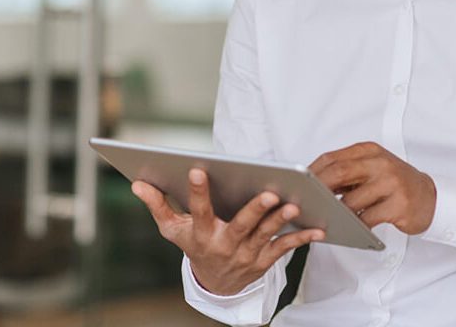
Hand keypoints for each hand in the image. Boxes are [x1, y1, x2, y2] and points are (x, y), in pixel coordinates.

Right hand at [131, 168, 324, 295]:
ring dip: (280, 221)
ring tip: (293, 204)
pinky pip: (285, 249)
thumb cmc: (194, 244)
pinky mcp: (265, 260)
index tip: (198, 169)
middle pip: (241, 225)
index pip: (199, 210)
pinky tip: (318, 228)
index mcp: (202, 233)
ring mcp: (247, 254)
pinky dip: (302, 239)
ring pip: (266, 235)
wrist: (215, 284)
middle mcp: (225, 244)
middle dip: (255, 209)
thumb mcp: (173, 228)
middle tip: (269, 192)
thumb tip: (137, 182)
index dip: (197, 192)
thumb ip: (157, 204)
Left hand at [309, 141, 435, 234]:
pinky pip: (368, 218)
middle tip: (304, 203)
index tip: (297, 184)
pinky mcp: (399, 205)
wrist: (430, 197)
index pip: (333, 158)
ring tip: (324, 219)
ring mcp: (391, 183)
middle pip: (339, 173)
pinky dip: (354, 225)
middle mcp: (380, 163)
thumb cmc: (393, 183)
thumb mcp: (371, 169)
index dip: (312, 171)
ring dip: (336, 213)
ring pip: (352, 200)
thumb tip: (313, 184)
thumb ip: (347, 173)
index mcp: (369, 151)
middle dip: (318, 189)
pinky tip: (348, 227)